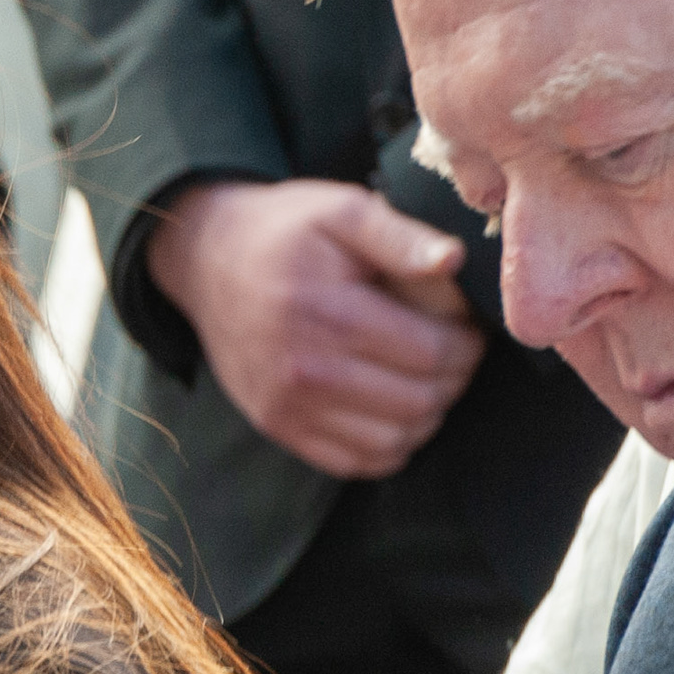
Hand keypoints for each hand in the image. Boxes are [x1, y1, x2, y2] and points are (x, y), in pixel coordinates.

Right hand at [145, 178, 483, 477]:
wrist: (206, 261)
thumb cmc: (285, 232)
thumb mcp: (341, 210)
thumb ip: (400, 235)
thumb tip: (453, 260)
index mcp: (325, 311)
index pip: (433, 353)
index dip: (467, 341)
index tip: (463, 323)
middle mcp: (302, 369)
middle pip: (420, 401)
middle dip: (454, 376)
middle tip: (450, 349)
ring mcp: (286, 405)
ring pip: (396, 440)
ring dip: (426, 412)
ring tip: (421, 375)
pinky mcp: (277, 425)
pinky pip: (357, 462)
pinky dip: (389, 444)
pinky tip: (390, 405)